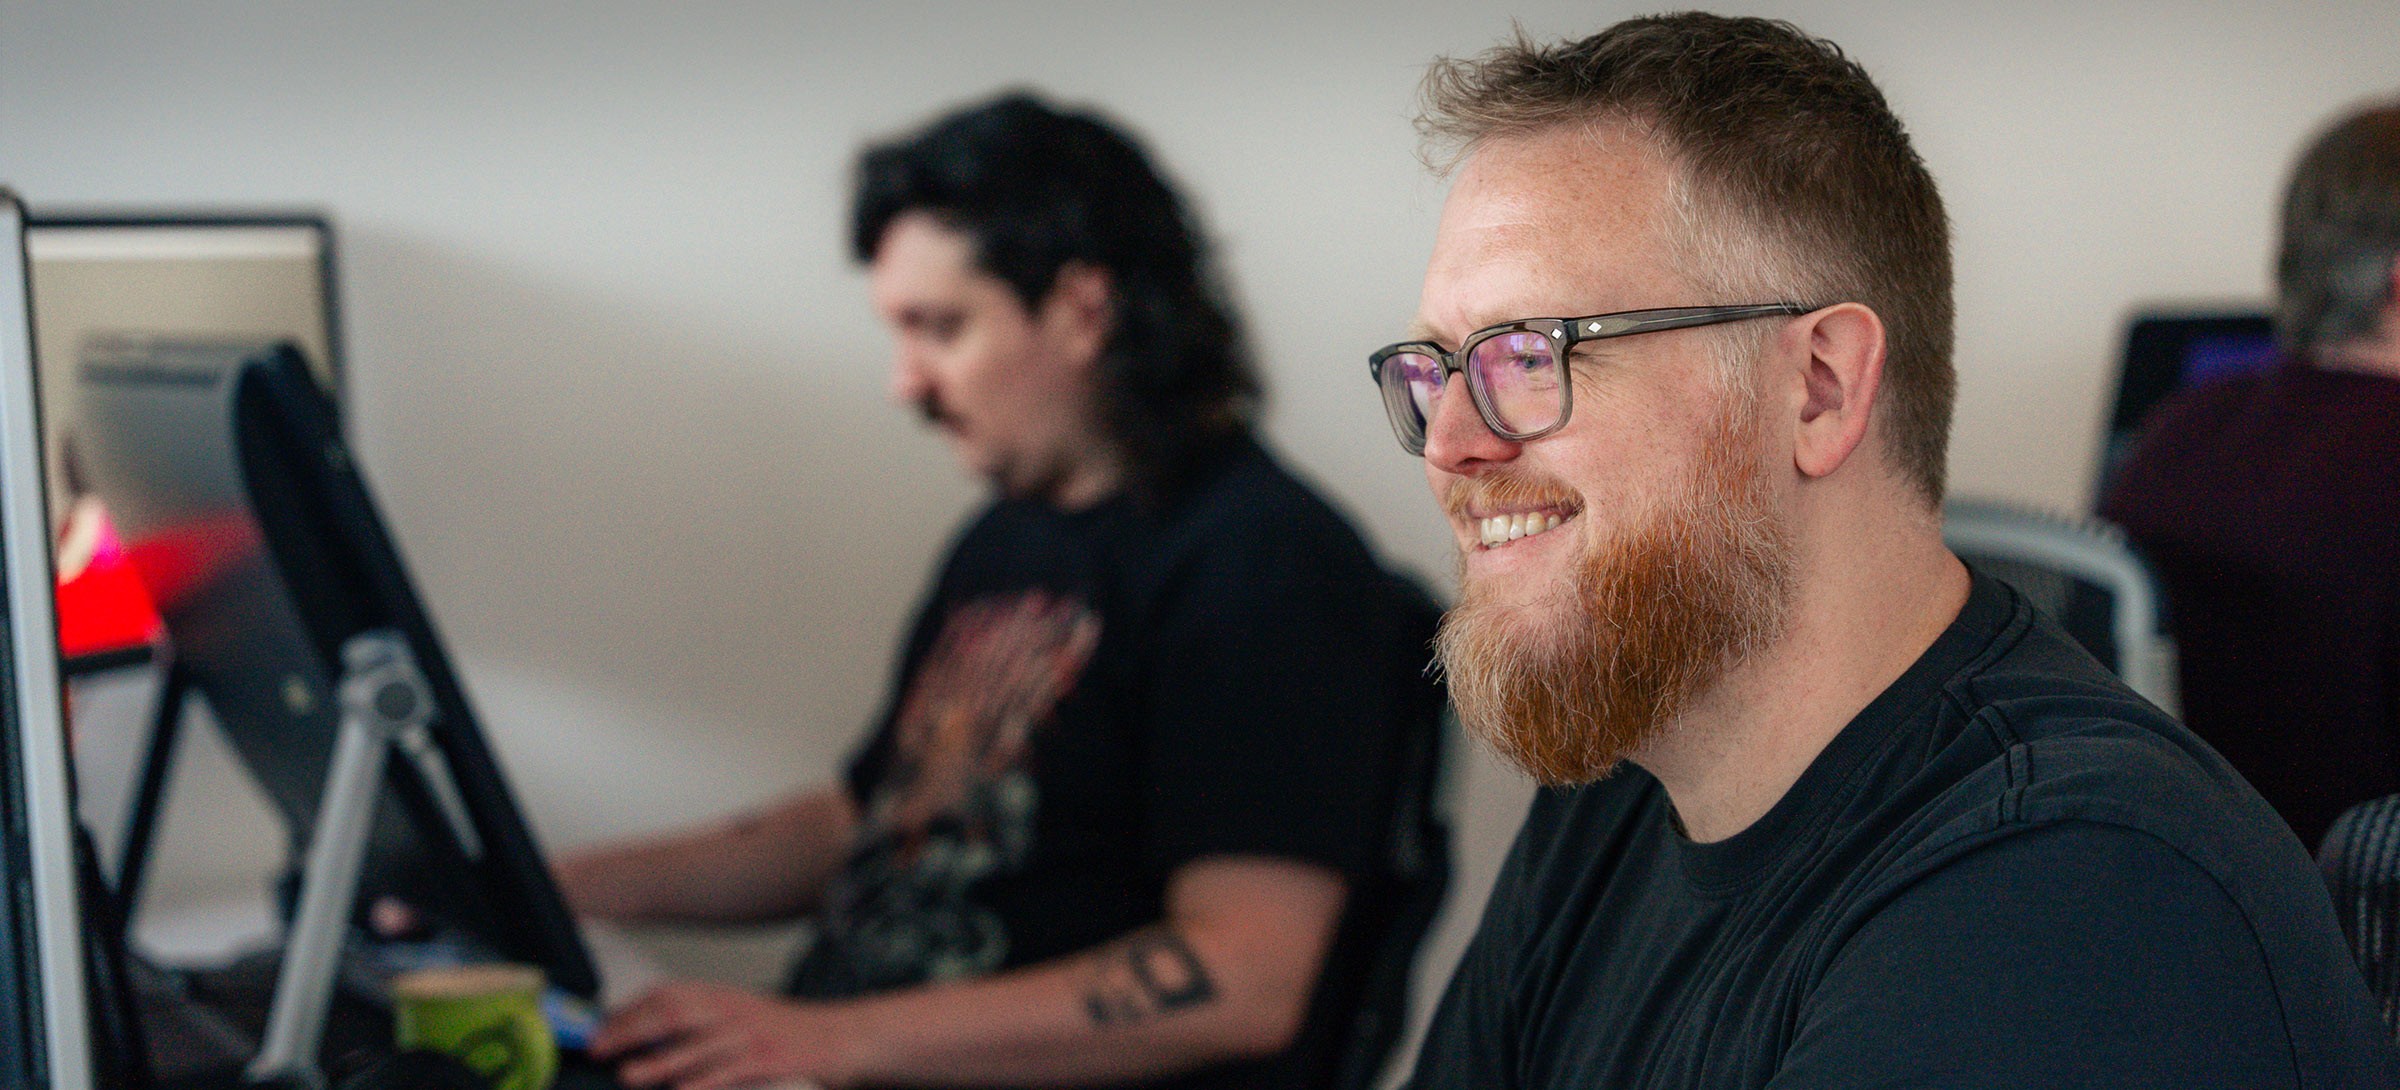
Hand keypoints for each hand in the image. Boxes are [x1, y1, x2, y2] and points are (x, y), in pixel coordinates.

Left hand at [591, 980, 865, 1089]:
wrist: (843, 1036)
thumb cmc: (788, 1032)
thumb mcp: (741, 1015)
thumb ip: (700, 1023)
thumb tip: (647, 1037)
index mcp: (723, 997)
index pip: (665, 996)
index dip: (627, 1012)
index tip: (599, 1030)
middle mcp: (733, 1010)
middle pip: (672, 1013)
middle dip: (630, 1031)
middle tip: (600, 1048)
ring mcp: (752, 1035)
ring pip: (696, 1044)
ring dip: (658, 1060)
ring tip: (629, 1074)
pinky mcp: (770, 1061)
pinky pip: (729, 1072)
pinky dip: (702, 1083)